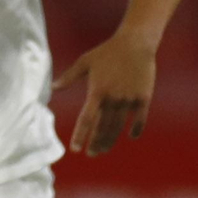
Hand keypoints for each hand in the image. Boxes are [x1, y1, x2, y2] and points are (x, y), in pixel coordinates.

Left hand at [52, 31, 156, 156]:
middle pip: (103, 127)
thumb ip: (68, 77)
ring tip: (103, 150)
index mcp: (97, 91)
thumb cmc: (107, 52)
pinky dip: (135, 129)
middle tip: (91, 153)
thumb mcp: (84, 62)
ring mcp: (129, 99)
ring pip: (119, 127)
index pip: (87, 119)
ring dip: (110, 140)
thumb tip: (52, 88)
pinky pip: (140, 119)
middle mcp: (113, 99)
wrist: (135, 44)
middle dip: (95, 143)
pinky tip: (130, 135)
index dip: (81, 135)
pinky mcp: (144, 98)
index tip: (76, 149)